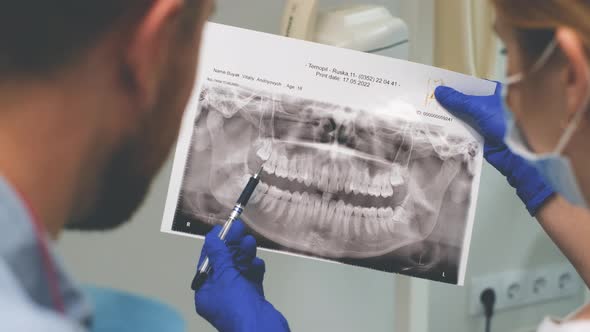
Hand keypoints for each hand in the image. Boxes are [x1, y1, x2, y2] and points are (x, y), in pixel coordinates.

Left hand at [194, 220, 289, 331]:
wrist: (262, 330)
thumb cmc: (238, 306)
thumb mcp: (225, 277)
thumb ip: (220, 255)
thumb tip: (211, 238)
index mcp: (205, 292)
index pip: (207, 262)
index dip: (214, 244)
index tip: (222, 227)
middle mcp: (219, 295)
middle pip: (225, 264)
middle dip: (232, 246)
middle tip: (240, 228)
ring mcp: (237, 297)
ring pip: (240, 269)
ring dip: (244, 254)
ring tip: (250, 241)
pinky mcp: (253, 298)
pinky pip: (252, 279)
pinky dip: (254, 269)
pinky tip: (258, 263)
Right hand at [435, 84, 554, 215]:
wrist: (516, 153)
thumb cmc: (504, 123)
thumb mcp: (480, 107)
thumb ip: (459, 100)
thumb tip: (439, 91)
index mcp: (494, 92)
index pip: (471, 85)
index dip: (454, 86)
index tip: (436, 86)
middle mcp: (489, 105)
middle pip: (465, 101)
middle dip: (449, 102)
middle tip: (428, 99)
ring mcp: (485, 121)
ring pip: (463, 116)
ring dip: (449, 116)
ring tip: (428, 112)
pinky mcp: (480, 135)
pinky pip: (464, 130)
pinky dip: (453, 129)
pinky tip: (437, 127)